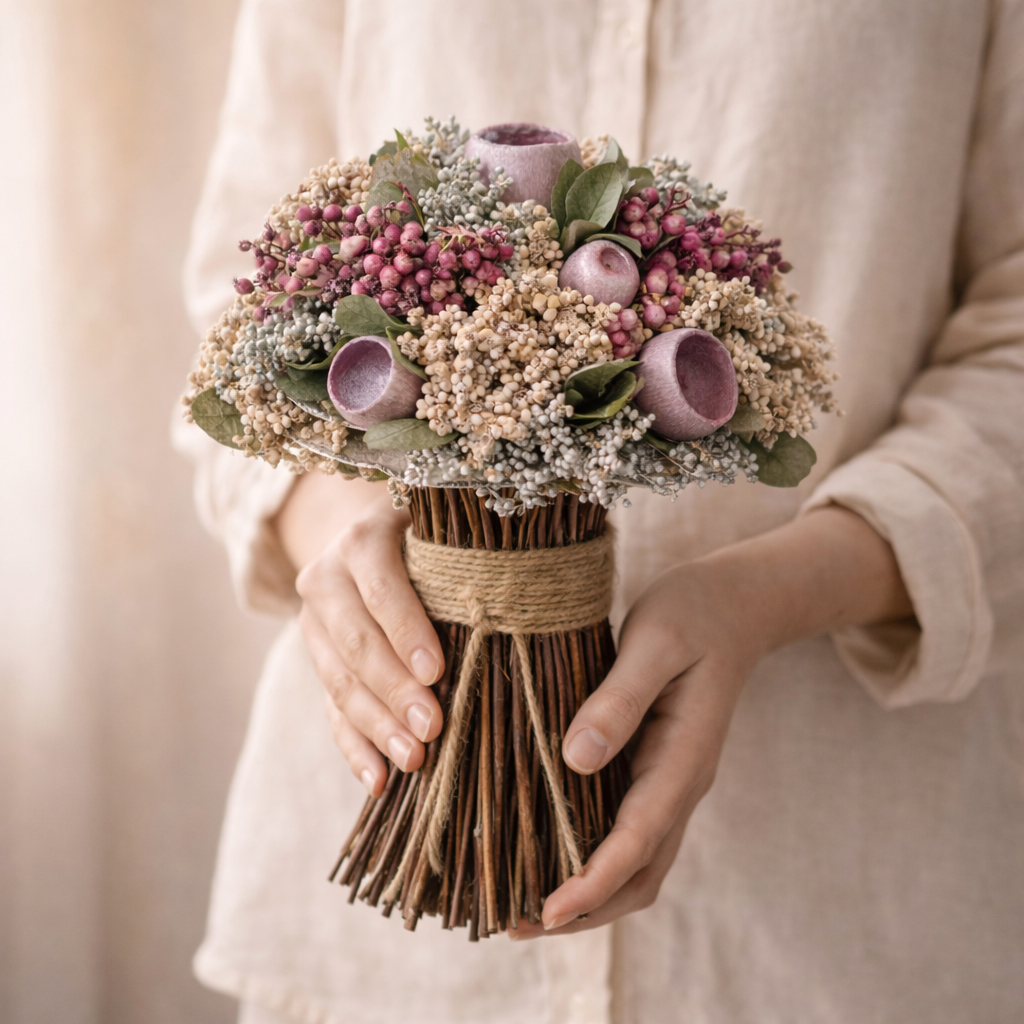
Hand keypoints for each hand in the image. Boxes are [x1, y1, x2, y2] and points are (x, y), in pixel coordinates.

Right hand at [276, 472, 445, 796]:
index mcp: (361, 540)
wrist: (373, 539)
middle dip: (395, 691)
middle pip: (357, 643)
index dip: (405, 629)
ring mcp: (315, 625)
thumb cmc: (436, 534)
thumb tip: (519, 594)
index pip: (380, 587)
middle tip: (433, 729)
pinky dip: (355, 748)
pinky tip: (379, 780)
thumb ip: (470, 548)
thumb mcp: (446, 526)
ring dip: (377, 726)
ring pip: (340, 682)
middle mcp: (326, 579)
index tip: (437, 671)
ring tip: (414, 760)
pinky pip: (331, 710)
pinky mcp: (318, 662)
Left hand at [512, 505, 912, 936]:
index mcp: (684, 758)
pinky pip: (625, 832)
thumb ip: (618, 700)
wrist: (734, 603)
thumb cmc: (694, 614)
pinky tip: (547, 852)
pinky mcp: (653, 770)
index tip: (547, 910)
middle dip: (583, 909)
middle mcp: (679, 783)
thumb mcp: (654, 642)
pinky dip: (590, 859)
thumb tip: (575, 761)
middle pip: (639, 875)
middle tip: (516, 924)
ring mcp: (669, 781)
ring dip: (586, 895)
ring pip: (635, 863)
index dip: (593, 882)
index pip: (639, 840)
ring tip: (522, 906)